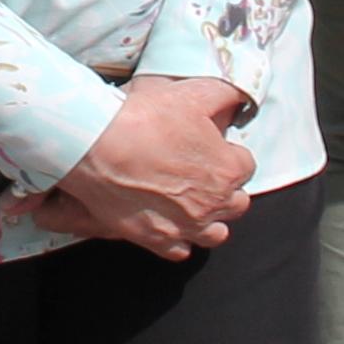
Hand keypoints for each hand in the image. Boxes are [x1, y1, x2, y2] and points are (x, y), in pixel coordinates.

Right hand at [26, 77, 252, 258]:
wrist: (97, 146)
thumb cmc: (145, 119)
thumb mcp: (192, 93)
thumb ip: (224, 94)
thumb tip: (238, 96)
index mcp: (227, 169)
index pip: (246, 165)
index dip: (229, 153)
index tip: (213, 146)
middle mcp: (213, 203)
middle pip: (236, 204)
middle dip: (225, 189)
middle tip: (203, 172)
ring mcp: (186, 226)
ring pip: (214, 234)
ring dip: (209, 219)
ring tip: (192, 203)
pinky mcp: (156, 238)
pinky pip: (180, 250)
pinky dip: (179, 238)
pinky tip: (168, 222)